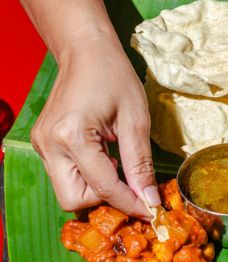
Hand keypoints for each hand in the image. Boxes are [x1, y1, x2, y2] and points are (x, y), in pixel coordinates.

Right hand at [31, 38, 159, 218]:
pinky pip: (65, 175)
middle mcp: (49, 145)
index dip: (129, 203)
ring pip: (68, 191)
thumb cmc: (113, 76)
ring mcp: (42, 145)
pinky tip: (102, 154)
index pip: (102, 187)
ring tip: (114, 159)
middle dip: (104, 198)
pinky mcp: (43, 144)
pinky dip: (87, 174)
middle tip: (128, 180)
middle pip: (74, 200)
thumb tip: (150, 199)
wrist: (85, 51)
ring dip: (95, 186)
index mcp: (71, 136)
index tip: (150, 210)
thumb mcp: (135, 119)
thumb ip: (140, 164)